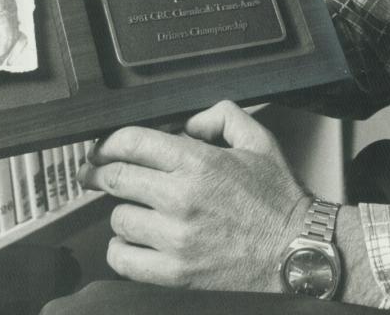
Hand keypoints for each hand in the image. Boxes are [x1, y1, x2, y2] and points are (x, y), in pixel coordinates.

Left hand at [78, 101, 308, 291]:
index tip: (101, 148)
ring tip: (134, 208)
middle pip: (115, 179)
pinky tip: (132, 241)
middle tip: (95, 174)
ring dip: (121, 210)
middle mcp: (182, 199)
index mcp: (199, 163)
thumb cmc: (278, 198)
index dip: (108, 142)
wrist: (295, 249)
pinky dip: (120, 249)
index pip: (133, 143)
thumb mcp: (258, 140)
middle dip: (99, 173)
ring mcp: (176, 239)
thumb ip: (221, 116)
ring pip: (118, 218)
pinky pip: (124, 260)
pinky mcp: (175, 274)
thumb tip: (188, 124)